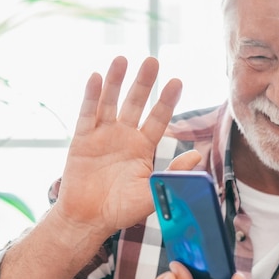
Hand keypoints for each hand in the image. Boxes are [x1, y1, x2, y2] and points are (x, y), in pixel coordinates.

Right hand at [52, 56, 191, 240]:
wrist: (89, 220)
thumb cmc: (122, 210)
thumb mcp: (152, 192)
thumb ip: (173, 173)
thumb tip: (196, 155)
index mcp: (143, 148)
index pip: (158, 119)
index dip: (167, 101)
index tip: (177, 81)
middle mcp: (124, 137)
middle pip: (136, 103)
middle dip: (144, 83)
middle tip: (153, 60)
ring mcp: (102, 136)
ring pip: (110, 102)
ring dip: (116, 81)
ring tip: (123, 59)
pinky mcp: (81, 140)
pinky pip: (86, 114)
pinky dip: (91, 96)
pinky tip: (97, 77)